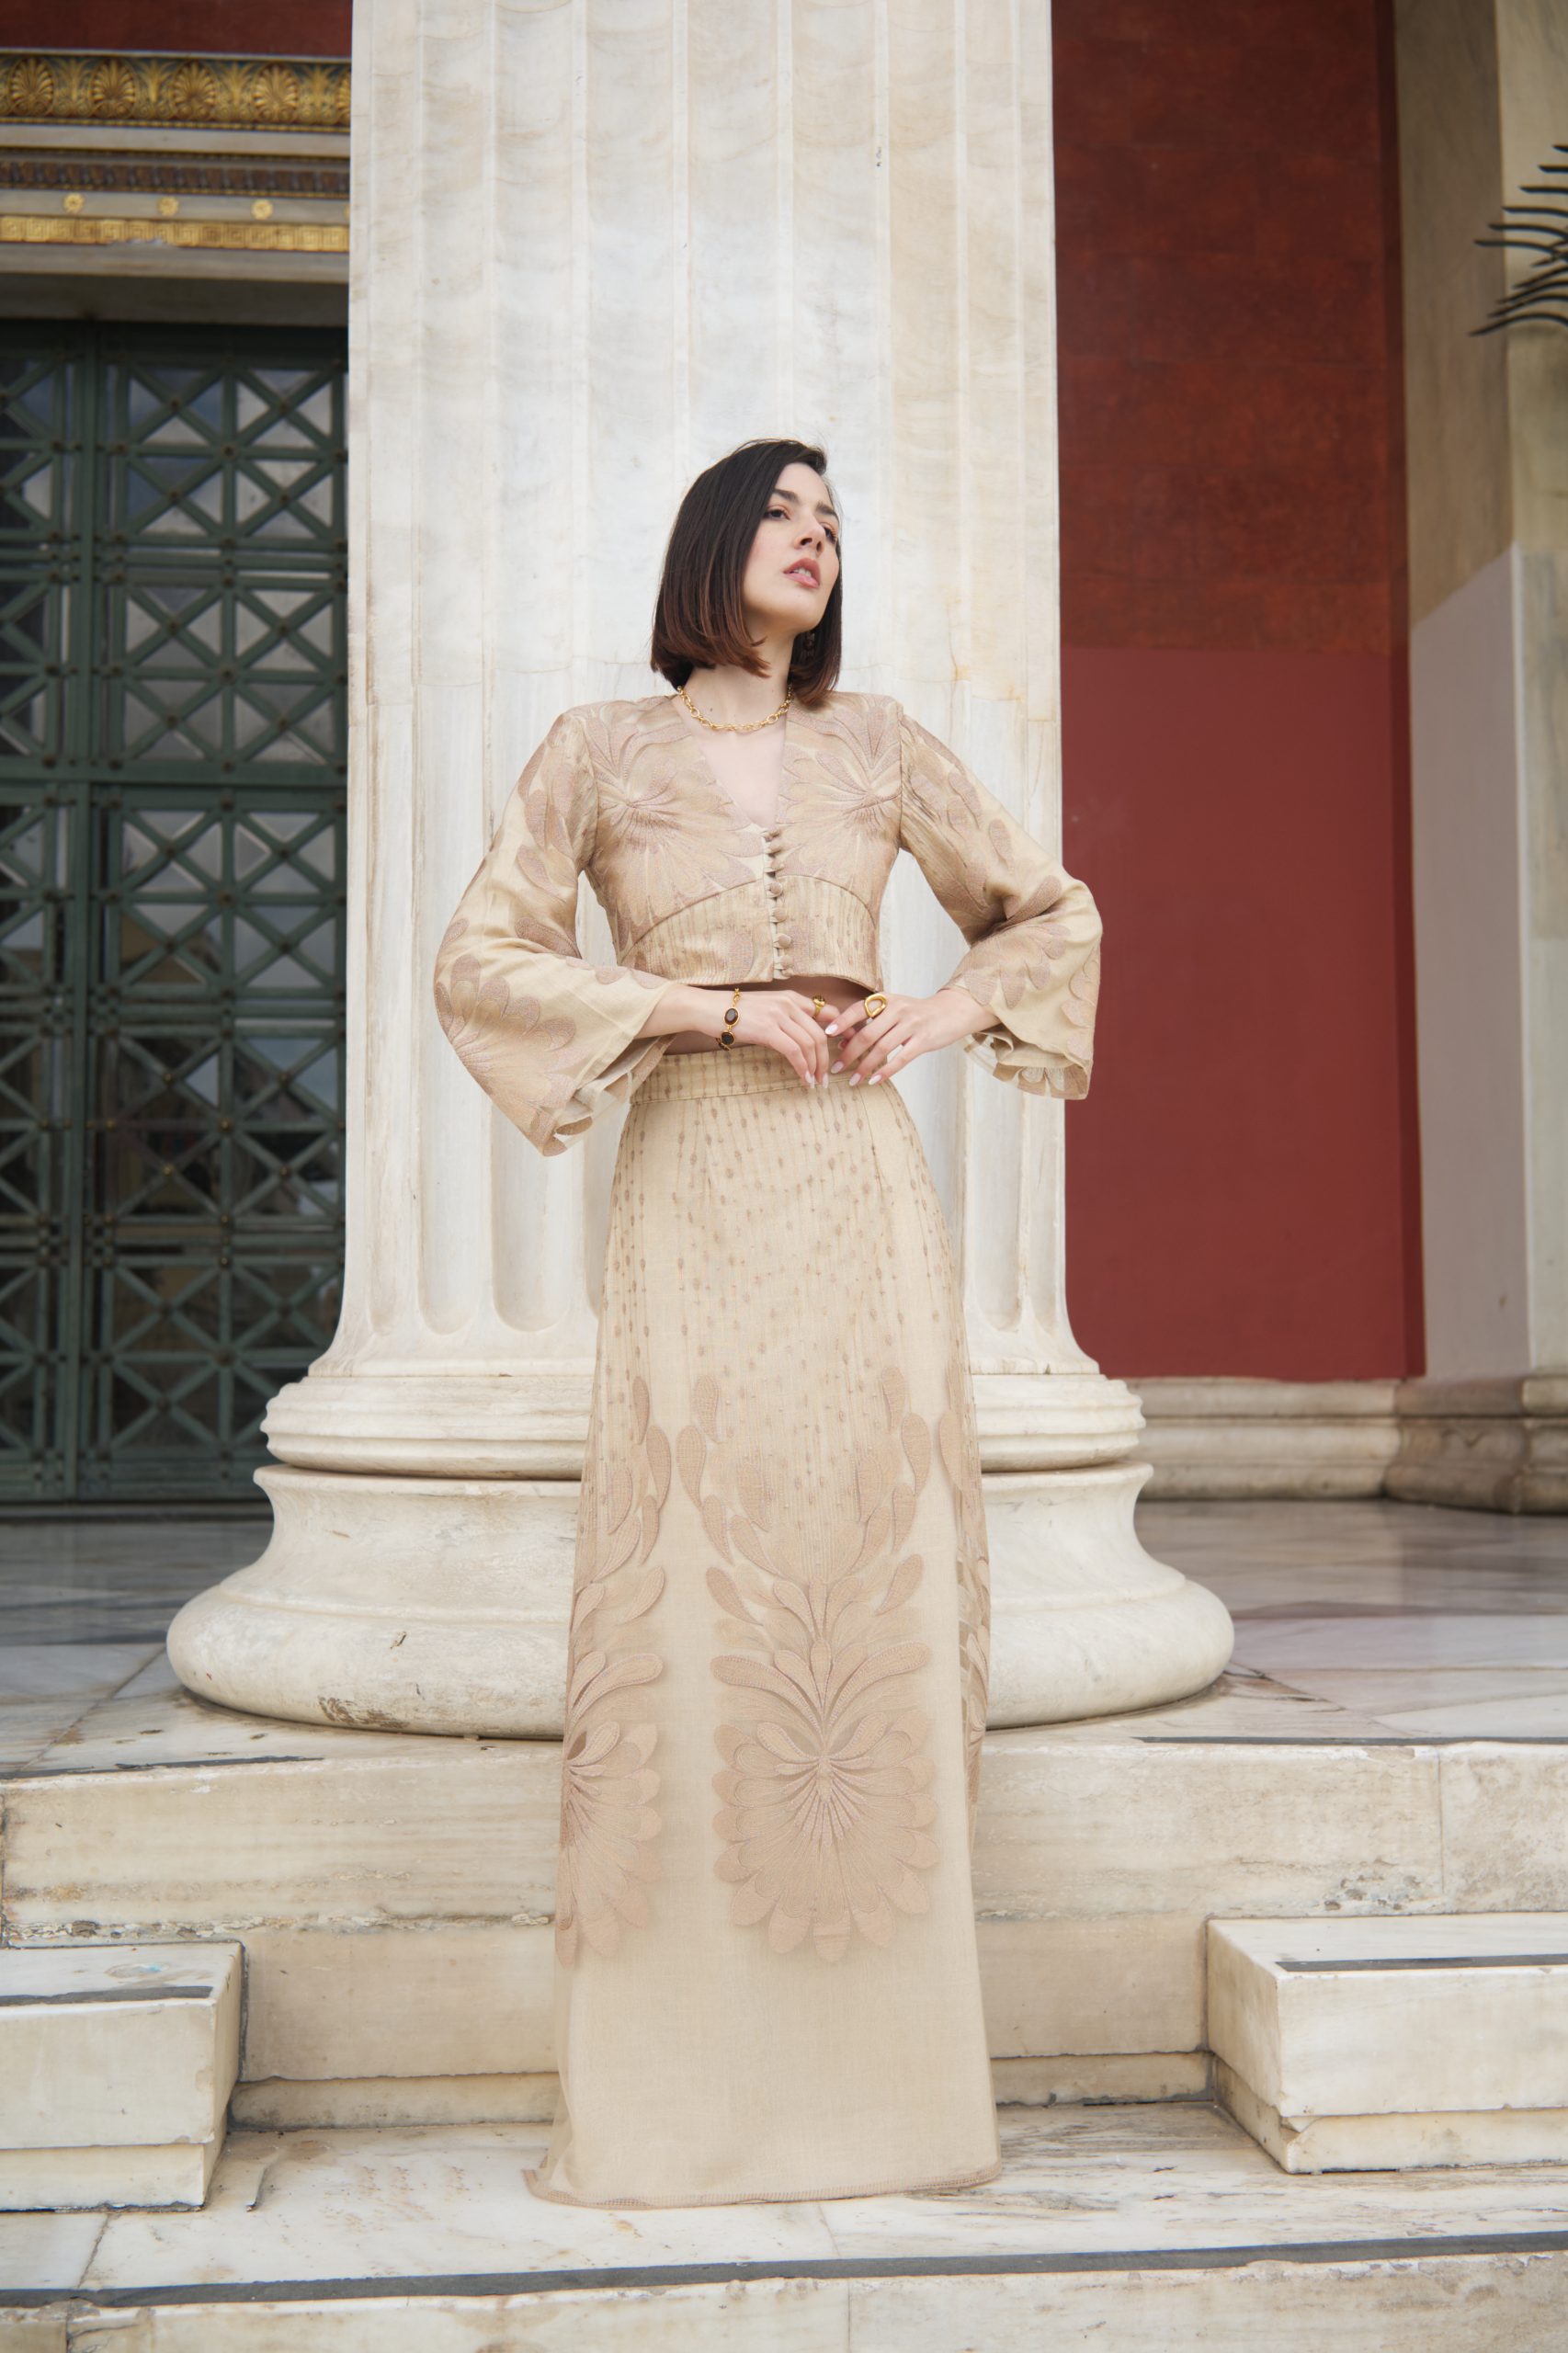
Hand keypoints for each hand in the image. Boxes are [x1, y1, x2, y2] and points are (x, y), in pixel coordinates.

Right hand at [704, 986, 832, 1085]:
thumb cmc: (733, 1012)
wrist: (708, 1008)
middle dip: (826, 1059)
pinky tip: (803, 1078)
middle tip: (825, 1077)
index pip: (828, 1012)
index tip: (847, 1046)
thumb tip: (801, 1040)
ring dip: (815, 1067)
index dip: (842, 1030)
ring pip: (810, 1044)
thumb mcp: (766, 1009)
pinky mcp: (768, 1029)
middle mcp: (789, 1004)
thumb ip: (786, 1019)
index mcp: (792, 998)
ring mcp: (779, 1015)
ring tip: (814, 1082)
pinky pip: (794, 1051)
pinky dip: (802, 1067)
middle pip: (820, 1034)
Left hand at [818, 986, 988, 1083]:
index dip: (842, 1022)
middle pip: (867, 1034)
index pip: (858, 1009)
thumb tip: (842, 1041)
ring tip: (853, 1080)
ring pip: (882, 1048)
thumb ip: (871, 1022)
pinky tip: (874, 1081)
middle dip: (849, 1053)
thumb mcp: (894, 1009)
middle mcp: (898, 1009)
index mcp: (886, 1000)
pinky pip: (901, 1058)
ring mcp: (912, 1024)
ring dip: (864, 1067)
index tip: (826, 1036)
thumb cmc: (916, 1013)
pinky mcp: (924, 1040)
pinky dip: (885, 1071)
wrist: (951, 1011)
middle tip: (835, 1068)